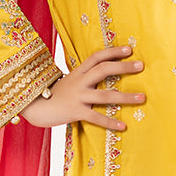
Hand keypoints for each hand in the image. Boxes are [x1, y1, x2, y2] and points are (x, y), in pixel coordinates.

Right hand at [19, 46, 144, 129]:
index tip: (129, 49)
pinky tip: (123, 126)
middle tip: (141, 65)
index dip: (113, 52)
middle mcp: (79, 81)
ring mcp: (78, 96)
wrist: (33, 107)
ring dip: (126, 96)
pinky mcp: (75, 112)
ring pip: (105, 95)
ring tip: (142, 98)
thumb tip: (101, 72)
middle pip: (104, 70)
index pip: (97, 57)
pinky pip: (96, 117)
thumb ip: (83, 76)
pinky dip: (110, 122)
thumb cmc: (54, 95)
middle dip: (124, 67)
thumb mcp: (68, 81)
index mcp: (78, 72)